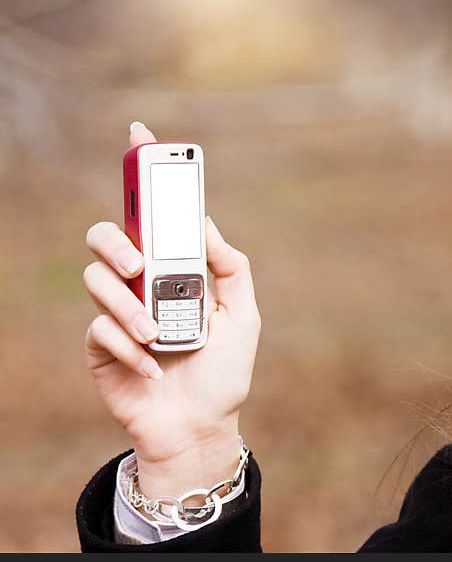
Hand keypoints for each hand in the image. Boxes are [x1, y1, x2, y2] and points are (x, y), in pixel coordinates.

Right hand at [83, 121, 261, 497]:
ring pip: (96, 279)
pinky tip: (154, 368)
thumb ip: (230, 269)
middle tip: (139, 266)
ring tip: (159, 336)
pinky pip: (99, 328)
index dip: (145, 174)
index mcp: (177, 270)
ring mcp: (118, 312)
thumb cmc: (224, 372)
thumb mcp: (244, 316)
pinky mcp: (101, 346)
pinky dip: (129, 348)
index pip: (155, 216)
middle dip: (118, 243)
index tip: (141, 134)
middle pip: (107, 235)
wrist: (201, 427)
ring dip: (130, 309)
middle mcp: (142, 284)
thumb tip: (206, 223)